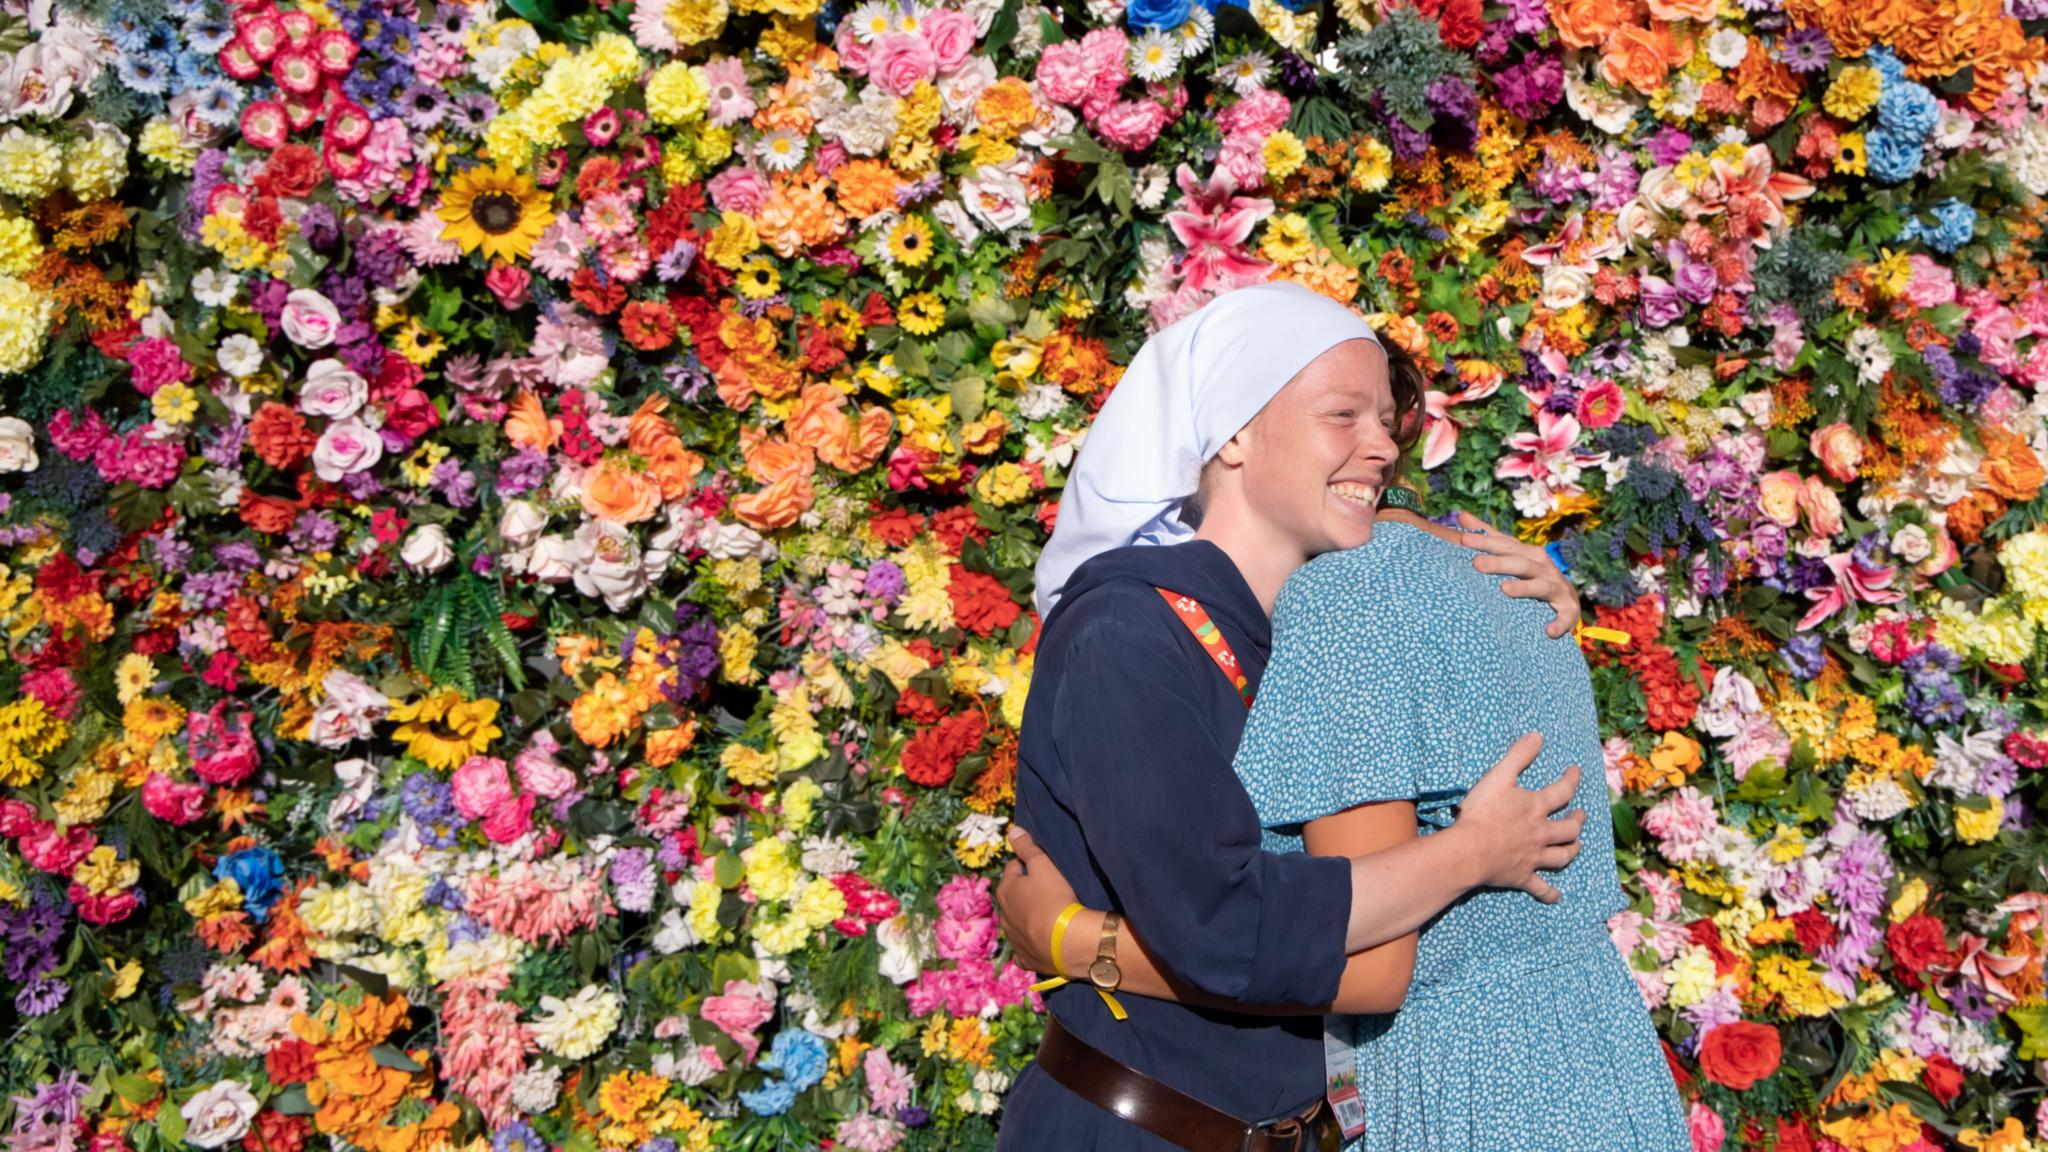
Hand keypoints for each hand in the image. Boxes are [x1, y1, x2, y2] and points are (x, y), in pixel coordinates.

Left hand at [997, 827, 1078, 975]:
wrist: (1067, 942)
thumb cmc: (1054, 898)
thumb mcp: (1043, 866)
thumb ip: (1027, 848)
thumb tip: (1013, 831)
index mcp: (1005, 890)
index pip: (1013, 869)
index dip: (1026, 865)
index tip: (1040, 867)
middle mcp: (1003, 915)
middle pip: (1012, 896)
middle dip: (1023, 892)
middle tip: (1045, 890)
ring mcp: (1012, 939)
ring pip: (1015, 922)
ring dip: (1026, 917)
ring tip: (1045, 915)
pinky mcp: (1024, 958)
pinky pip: (1022, 949)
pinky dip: (1028, 943)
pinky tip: (1039, 942)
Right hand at [1449, 733, 1584, 903]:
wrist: (1470, 850)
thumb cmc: (1482, 812)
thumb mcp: (1498, 776)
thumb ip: (1518, 755)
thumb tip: (1538, 736)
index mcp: (1535, 807)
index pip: (1562, 791)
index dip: (1571, 779)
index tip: (1576, 771)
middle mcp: (1541, 833)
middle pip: (1568, 828)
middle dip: (1577, 820)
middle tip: (1581, 815)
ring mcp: (1534, 857)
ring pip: (1561, 856)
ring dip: (1571, 850)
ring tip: (1576, 846)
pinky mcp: (1522, 876)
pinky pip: (1540, 888)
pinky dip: (1549, 893)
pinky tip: (1556, 896)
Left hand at [1453, 511, 1581, 638]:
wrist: (1566, 599)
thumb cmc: (1531, 574)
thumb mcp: (1512, 554)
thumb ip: (1488, 536)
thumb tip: (1461, 515)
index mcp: (1527, 554)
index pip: (1504, 545)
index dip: (1485, 541)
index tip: (1463, 538)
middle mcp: (1543, 567)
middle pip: (1520, 563)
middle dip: (1499, 563)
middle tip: (1476, 563)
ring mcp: (1557, 588)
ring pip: (1541, 586)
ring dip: (1524, 588)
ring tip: (1505, 589)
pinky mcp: (1568, 609)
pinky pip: (1566, 616)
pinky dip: (1560, 622)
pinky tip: (1549, 631)